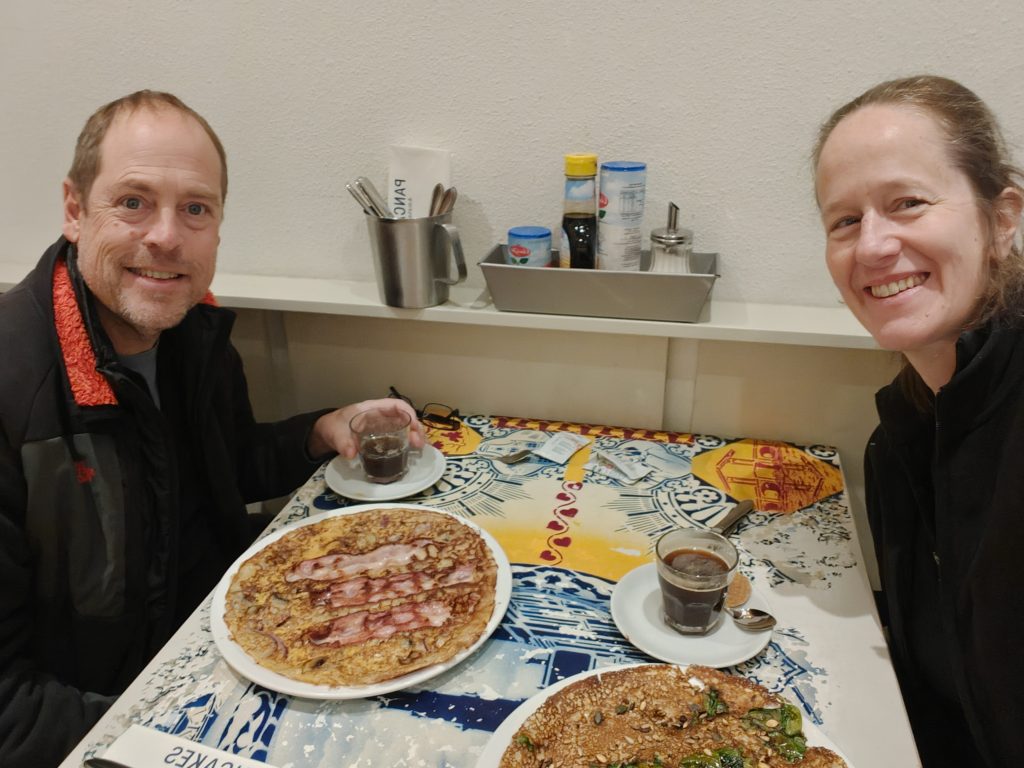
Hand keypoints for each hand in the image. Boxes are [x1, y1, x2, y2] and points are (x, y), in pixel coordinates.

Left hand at [307, 398, 425, 459]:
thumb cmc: (333, 426)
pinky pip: (398, 435)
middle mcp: (380, 415)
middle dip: (415, 428)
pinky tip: (411, 450)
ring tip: (419, 448)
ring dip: (414, 435)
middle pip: (404, 416)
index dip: (408, 413)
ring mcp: (382, 425)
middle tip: (419, 444)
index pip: (395, 405)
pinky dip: (407, 441)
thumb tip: (351, 454)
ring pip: (403, 426)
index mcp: (371, 408)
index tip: (414, 427)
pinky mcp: (381, 436)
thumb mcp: (335, 434)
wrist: (326, 433)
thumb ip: (342, 443)